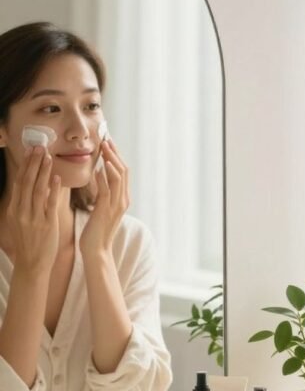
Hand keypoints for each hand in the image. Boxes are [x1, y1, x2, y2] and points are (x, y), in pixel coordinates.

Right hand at [6, 145, 60, 277]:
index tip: (30, 151)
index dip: (25, 165)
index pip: (20, 182)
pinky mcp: (47, 225)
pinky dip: (53, 190)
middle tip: (39, 147)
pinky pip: (50, 204)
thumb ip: (24, 205)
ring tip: (48, 157)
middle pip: (27, 182)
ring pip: (38, 190)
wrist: (31, 265)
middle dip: (33, 163)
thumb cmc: (29, 244)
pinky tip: (57, 178)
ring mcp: (33, 218)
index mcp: (14, 210)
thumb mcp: (20, 222)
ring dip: (43, 172)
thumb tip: (29, 186)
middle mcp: (21, 212)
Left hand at [79, 139, 129, 257]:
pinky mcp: (106, 211)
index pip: (123, 172)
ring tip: (103, 148)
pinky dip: (104, 178)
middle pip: (123, 171)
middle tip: (106, 139)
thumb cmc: (96, 231)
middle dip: (115, 154)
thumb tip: (99, 174)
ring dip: (110, 161)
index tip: (108, 142)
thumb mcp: (101, 208)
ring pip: (118, 178)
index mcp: (122, 199)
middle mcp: (123, 200)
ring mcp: (116, 206)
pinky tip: (98, 168)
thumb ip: (103, 191)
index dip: (116, 156)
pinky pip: (107, 190)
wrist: (97, 251)